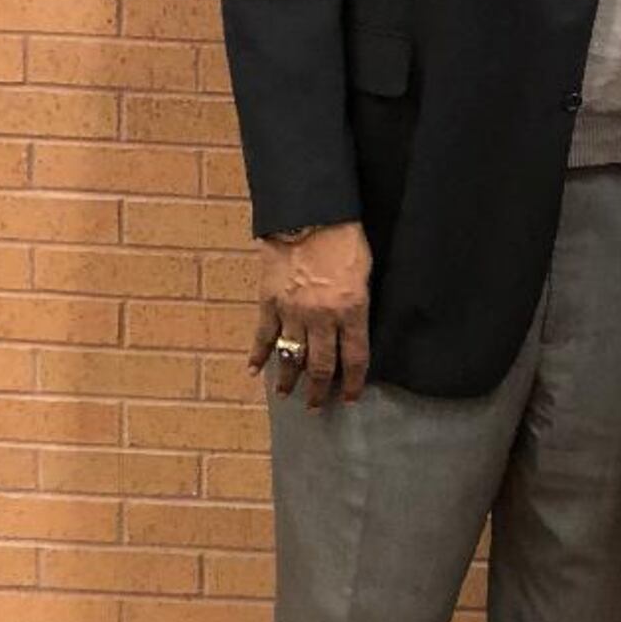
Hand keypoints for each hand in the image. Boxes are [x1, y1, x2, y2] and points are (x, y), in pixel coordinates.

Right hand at [249, 220, 371, 409]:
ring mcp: (292, 312)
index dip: (354, 383)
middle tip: (316, 406)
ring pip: (291, 356)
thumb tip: (355, 326)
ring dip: (288, 379)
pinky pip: (263, 335)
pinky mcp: (269, 302)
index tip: (351, 398)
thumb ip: (358, 303)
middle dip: (319, 390)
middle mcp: (322, 318)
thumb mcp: (365, 272)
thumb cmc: (345, 239)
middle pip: (321, 366)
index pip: (355, 358)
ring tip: (286, 396)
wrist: (309, 215)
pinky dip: (258, 355)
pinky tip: (254, 371)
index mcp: (351, 311)